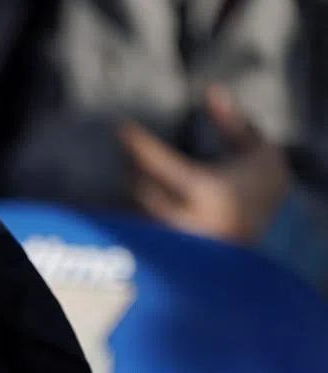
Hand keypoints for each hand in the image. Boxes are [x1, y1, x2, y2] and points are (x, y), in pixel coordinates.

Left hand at [118, 85, 289, 244]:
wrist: (274, 235)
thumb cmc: (262, 186)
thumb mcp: (258, 150)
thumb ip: (234, 122)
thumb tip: (212, 90)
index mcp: (208, 192)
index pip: (162, 164)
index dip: (140, 144)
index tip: (123, 127)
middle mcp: (190, 220)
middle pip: (142, 189)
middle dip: (135, 171)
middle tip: (131, 159)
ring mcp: (179, 244)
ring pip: (138, 215)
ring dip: (135, 197)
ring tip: (136, 180)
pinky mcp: (174, 258)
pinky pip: (144, 236)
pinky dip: (139, 220)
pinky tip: (140, 207)